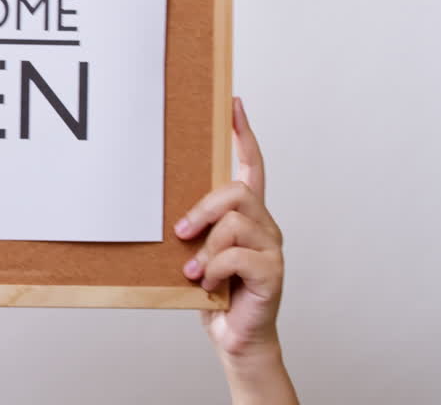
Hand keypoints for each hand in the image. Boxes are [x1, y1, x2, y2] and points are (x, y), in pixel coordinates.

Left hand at [175, 97, 284, 359]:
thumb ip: (192, 228)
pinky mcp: (272, 273)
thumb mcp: (195, 251)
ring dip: (205, 247)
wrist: (234, 336)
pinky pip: (237, 256)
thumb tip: (167, 210)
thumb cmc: (212, 291)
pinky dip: (213, 268)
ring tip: (191, 268)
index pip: (252, 166)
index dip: (244, 135)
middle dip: (202, 208)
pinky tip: (204, 282)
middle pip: (236, 191)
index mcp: (247, 215)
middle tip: (180, 231)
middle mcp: (265, 225)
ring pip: (234, 223)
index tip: (234, 104)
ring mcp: (271, 248)